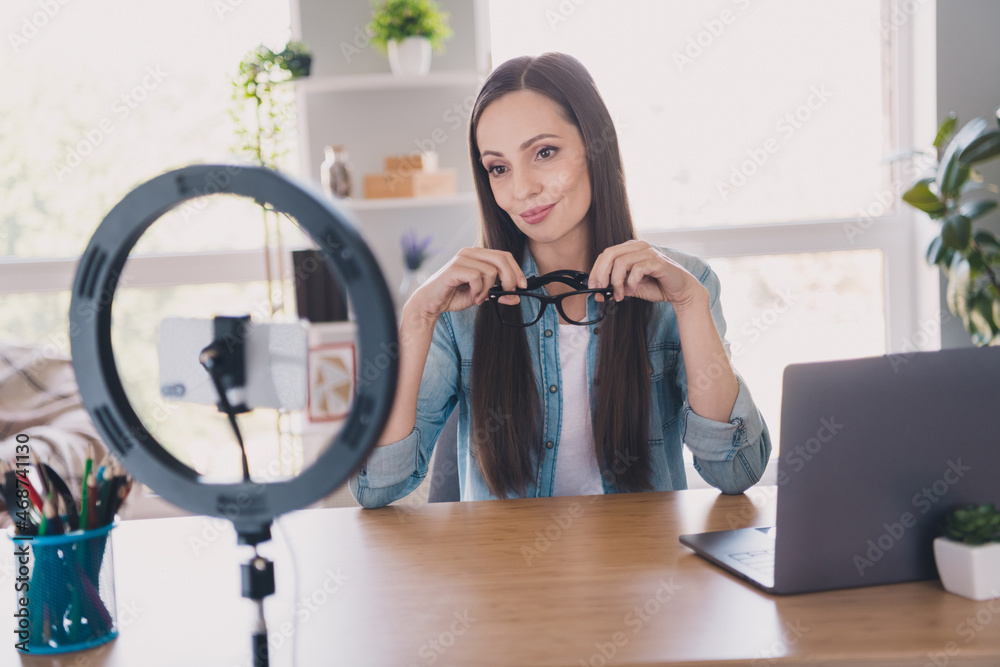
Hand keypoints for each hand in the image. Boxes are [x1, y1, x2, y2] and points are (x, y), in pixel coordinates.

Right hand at [407, 247, 526, 321]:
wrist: (430, 303)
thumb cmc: (453, 295)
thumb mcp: (482, 295)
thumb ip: (498, 293)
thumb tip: (516, 297)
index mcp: (478, 254)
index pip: (504, 256)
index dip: (517, 270)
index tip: (523, 286)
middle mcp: (470, 252)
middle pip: (502, 259)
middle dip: (510, 278)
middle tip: (507, 293)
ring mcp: (462, 258)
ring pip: (491, 271)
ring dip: (489, 289)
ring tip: (479, 297)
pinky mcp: (455, 268)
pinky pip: (478, 277)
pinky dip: (479, 291)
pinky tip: (473, 296)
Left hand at [588, 240, 705, 307]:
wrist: (680, 291)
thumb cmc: (657, 286)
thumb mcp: (631, 288)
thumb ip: (616, 287)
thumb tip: (598, 293)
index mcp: (630, 249)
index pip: (606, 254)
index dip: (595, 271)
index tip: (592, 288)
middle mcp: (638, 246)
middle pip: (609, 254)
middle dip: (601, 274)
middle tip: (600, 291)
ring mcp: (648, 252)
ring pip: (621, 262)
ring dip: (616, 282)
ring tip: (620, 295)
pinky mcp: (658, 261)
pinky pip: (637, 269)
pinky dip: (631, 283)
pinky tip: (633, 291)